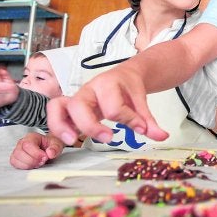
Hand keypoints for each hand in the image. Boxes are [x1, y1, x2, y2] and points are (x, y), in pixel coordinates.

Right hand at [10, 133, 64, 169]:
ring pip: (15, 159)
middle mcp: (22, 142)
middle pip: (20, 152)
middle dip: (32, 160)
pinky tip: (32, 166)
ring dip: (27, 164)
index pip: (28, 144)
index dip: (36, 153)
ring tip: (37, 164)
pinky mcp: (16, 158)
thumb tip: (50, 153)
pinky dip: (23, 167)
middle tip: (42, 161)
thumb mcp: (57, 144)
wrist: (49, 148)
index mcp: (32, 137)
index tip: (45, 157)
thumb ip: (55, 148)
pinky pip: (14, 163)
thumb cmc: (51, 145)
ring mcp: (18, 150)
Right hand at [47, 65, 168, 145]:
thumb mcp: (141, 101)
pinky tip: (69, 139)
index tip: (142, 129)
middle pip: (79, 105)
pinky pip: (55, 113)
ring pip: (57, 107)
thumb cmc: (130, 87)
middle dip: (91, 125)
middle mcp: (88, 89)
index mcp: (107, 84)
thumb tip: (162, 136)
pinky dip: (57, 126)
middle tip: (109, 138)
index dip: (129, 120)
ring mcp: (77, 98)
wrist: (124, 75)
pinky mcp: (71, 107)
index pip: (114, 107)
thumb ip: (148, 120)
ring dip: (61, 126)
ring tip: (73, 141)